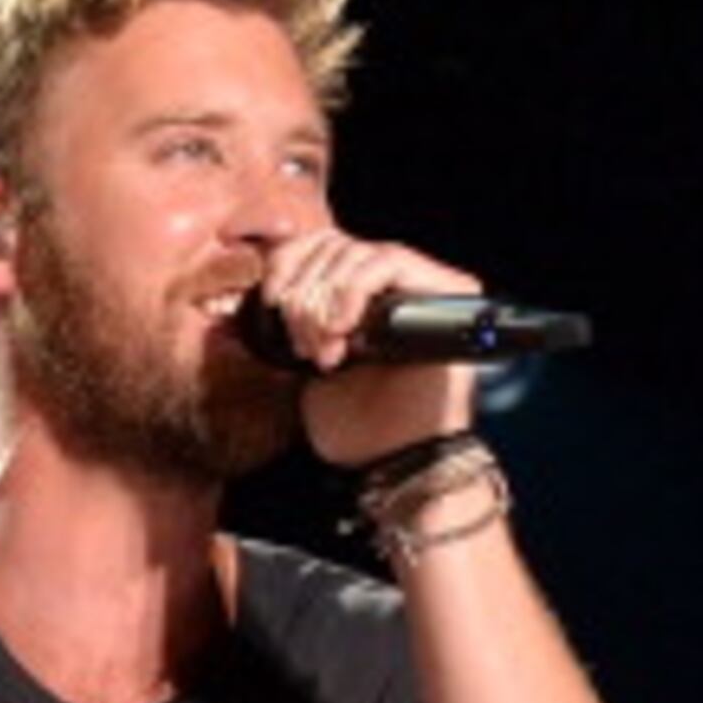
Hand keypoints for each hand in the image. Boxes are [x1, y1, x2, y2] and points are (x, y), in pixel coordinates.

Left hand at [262, 228, 483, 462]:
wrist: (394, 459)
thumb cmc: (354, 424)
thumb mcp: (305, 365)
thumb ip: (291, 324)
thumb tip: (253, 292)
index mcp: (359, 295)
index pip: (318, 243)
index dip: (285, 265)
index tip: (269, 304)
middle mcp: (395, 282)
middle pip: (333, 243)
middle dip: (303, 293)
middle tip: (302, 344)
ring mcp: (425, 283)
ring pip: (357, 251)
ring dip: (325, 301)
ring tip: (324, 350)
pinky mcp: (448, 290)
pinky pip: (387, 262)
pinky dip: (352, 291)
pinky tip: (342, 329)